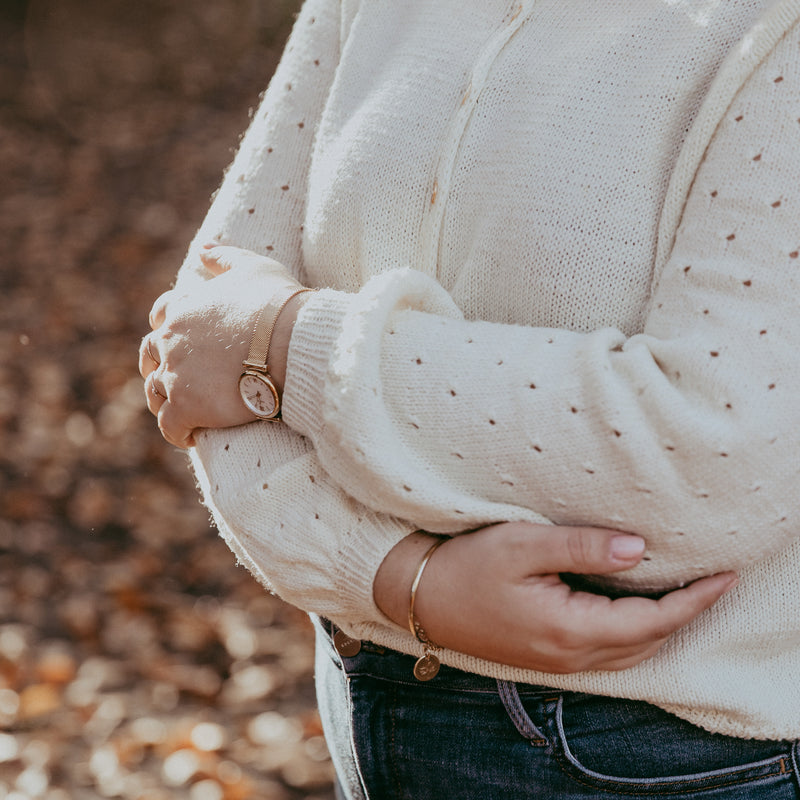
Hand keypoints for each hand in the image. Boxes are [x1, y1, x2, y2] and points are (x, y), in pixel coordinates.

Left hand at [139, 244, 308, 447]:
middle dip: (158, 367)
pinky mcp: (186, 407)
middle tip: (175, 381)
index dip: (167, 328)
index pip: (161, 316)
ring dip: (165, 402)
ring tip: (182, 412)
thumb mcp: (252, 266)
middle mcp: (171, 340)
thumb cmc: (277, 303)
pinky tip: (190, 437)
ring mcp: (176, 374)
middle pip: (150, 356)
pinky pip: (169, 425)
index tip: (177, 340)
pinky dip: (176, 432)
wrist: (290, 341)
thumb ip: (224, 257)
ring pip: (155, 392)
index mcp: (184, 307)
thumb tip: (203, 249)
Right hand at [374, 523, 737, 671]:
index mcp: (569, 628)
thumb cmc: (466, 565)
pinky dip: (635, 633)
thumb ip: (581, 547)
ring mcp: (557, 660)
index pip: (652, 620)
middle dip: (687, 614)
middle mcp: (569, 654)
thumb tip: (637, 549)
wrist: (420, 596)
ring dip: (663, 626)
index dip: (694, 600)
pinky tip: (635, 611)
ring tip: (684, 594)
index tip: (725, 576)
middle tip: (713, 581)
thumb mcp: (522, 545)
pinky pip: (608, 652)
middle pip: (648, 641)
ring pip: (630, 651)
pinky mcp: (546, 655)